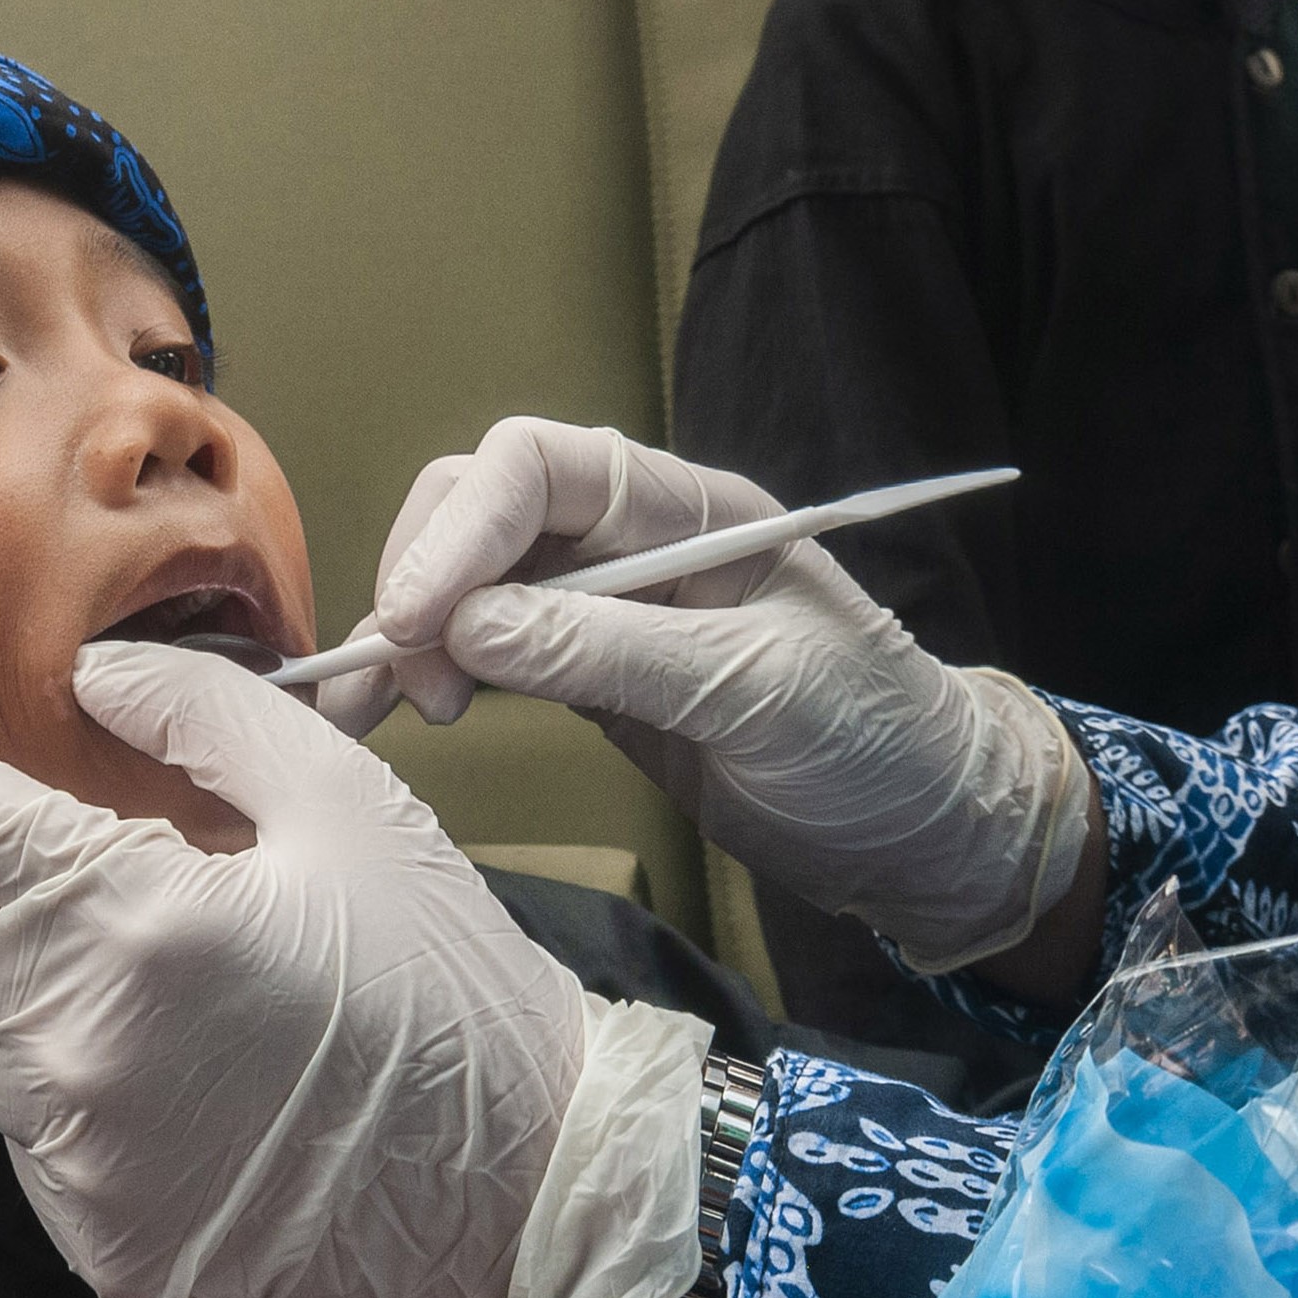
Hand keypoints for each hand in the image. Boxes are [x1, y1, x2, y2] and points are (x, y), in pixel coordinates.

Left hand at [0, 640, 710, 1297]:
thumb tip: (93, 679)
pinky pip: (11, 1123)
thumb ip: (203, 714)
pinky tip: (22, 992)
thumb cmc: (444, 975)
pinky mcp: (103, 1242)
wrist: (522, 1171)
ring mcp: (83, 1168)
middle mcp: (82, 1058)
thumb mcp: (344, 799)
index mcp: (142, 931)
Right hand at [324, 417, 1091, 971]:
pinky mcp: (593, 678)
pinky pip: (491, 653)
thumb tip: (469, 628)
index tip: (418, 620)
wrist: (925, 830)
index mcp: (692, 512)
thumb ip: (613, 651)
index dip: (462, 529)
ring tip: (373, 711)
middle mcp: (639, 544)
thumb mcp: (754, 691)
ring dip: (410, 635)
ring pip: (473, 585)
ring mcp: (609, 611)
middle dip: (422, 577)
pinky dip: (437, 676)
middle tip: (397, 678)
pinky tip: (408, 717)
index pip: (541, 467)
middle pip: (484, 511)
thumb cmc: (875, 744)